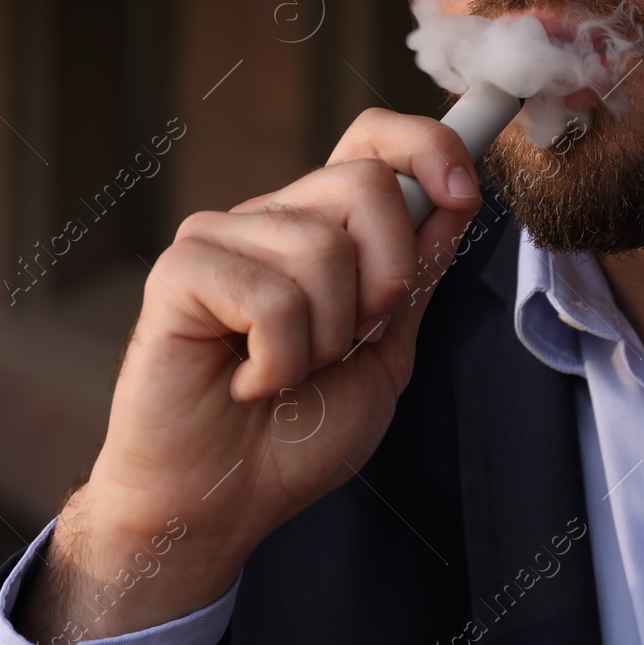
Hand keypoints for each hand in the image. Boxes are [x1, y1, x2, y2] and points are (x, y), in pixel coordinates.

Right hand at [14, 108, 482, 644]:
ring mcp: (221, 238)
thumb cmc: (293, 437)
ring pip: (321, 246)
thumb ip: (416, 276)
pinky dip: (277, 360)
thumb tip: (455, 199)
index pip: (373, 138)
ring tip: (285, 376)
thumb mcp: (385, 354)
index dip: (427, 144)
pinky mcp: (179, 271)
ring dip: (325, 338)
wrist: (219, 505)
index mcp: (321, 228)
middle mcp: (271, 218)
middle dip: (385, 279)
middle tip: (347, 345)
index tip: (463, 192)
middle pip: (365, 182)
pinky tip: (247, 383)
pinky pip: (270, 294)